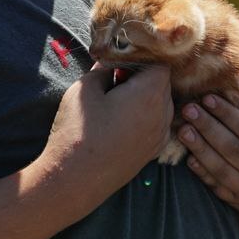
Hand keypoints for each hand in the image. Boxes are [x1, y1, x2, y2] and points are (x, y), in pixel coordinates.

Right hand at [40, 66, 173, 199]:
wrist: (75, 180)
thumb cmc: (78, 131)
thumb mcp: (85, 89)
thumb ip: (103, 69)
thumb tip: (112, 61)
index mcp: (150, 93)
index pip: (160, 63)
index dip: (141, 58)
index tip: (120, 62)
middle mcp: (163, 114)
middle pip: (163, 83)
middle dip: (143, 77)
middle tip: (115, 80)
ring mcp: (160, 136)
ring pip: (162, 104)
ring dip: (145, 98)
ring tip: (116, 102)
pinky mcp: (153, 152)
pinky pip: (157, 124)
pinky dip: (145, 117)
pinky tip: (121, 122)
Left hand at [179, 92, 238, 223]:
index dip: (228, 115)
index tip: (209, 98)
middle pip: (232, 148)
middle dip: (208, 127)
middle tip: (188, 109)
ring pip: (222, 169)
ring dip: (200, 149)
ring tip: (183, 130)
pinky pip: (218, 188)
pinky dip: (203, 173)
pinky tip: (189, 158)